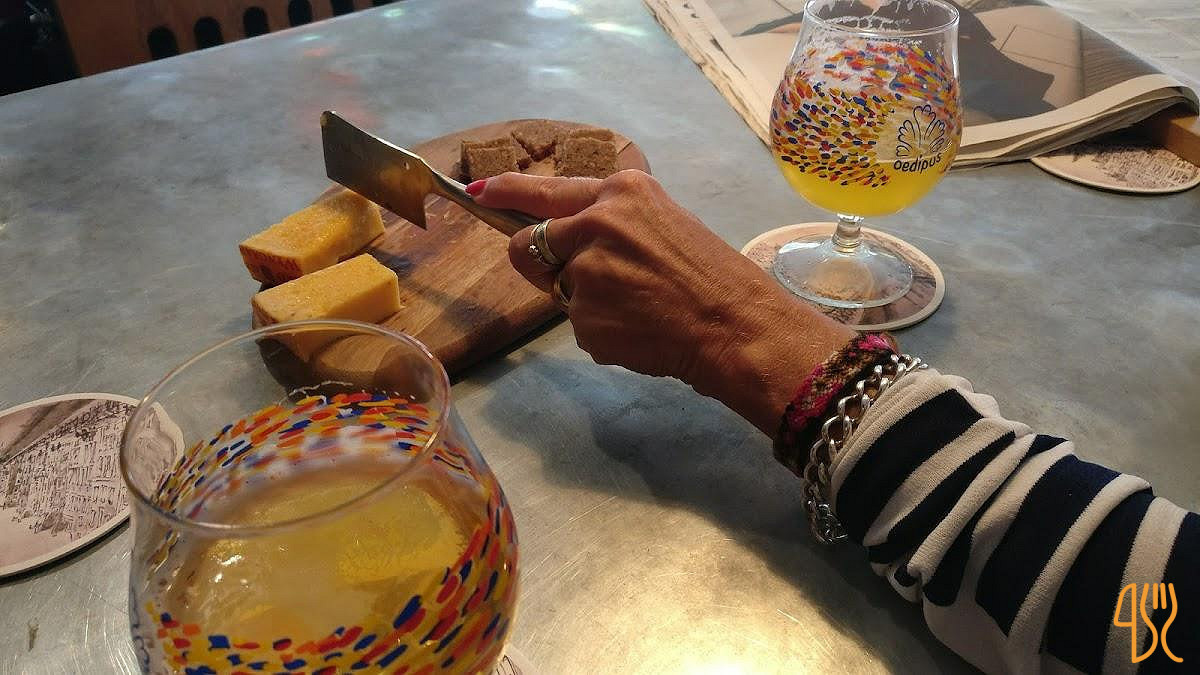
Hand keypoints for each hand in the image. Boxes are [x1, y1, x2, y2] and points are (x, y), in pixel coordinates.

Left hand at [470, 170, 853, 433]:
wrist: (735, 325)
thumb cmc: (710, 275)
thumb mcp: (662, 222)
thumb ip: (612, 221)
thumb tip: (565, 235)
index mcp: (620, 192)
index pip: (546, 190)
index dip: (507, 192)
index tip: (480, 192)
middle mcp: (595, 223)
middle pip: (531, 242)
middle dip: (538, 260)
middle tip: (564, 274)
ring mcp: (585, 271)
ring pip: (559, 288)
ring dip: (585, 300)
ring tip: (636, 307)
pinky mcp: (584, 316)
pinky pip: (578, 324)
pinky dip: (602, 331)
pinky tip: (638, 330)